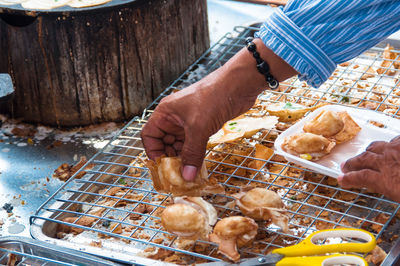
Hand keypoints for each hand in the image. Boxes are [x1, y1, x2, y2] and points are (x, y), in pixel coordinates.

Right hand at [141, 39, 296, 180]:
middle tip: (177, 175)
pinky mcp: (203, 124)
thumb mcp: (199, 128)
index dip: (153, 152)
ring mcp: (189, 121)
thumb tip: (186, 176)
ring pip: (180, 144)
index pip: (150, 136)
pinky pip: (194, 143)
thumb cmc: (213, 98)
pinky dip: (194, 154)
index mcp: (165, 113)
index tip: (162, 168)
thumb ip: (192, 153)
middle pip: (165, 142)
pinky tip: (198, 166)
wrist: (238, 84)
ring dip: (183, 158)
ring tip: (188, 174)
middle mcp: (174, 117)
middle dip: (170, 159)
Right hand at [338, 136, 399, 201]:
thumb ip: (387, 187)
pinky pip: (391, 140)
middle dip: (352, 163)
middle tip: (346, 166)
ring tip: (363, 154)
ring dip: (367, 152)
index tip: (342, 180)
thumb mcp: (398, 194)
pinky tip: (386, 147)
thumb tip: (381, 186)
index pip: (360, 178)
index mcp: (387, 181)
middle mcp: (387, 162)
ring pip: (374, 147)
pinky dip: (386, 144)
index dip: (349, 179)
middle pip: (363, 160)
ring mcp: (394, 149)